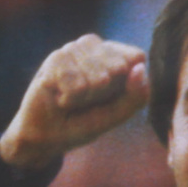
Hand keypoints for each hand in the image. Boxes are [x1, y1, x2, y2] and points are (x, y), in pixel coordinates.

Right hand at [0, 34, 149, 170]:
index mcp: (113, 57)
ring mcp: (73, 50)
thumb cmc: (81, 124)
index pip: (136, 56)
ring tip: (72, 100)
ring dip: (85, 96)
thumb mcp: (114, 116)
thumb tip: (141, 68)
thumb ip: (135, 97)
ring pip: (96, 72)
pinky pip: (74, 79)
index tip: (109, 97)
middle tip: (86, 101)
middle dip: (105, 93)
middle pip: (118, 65)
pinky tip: (60, 97)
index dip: (126, 82)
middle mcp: (94, 49)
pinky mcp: (55, 58)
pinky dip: (69, 97)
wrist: (45, 137)